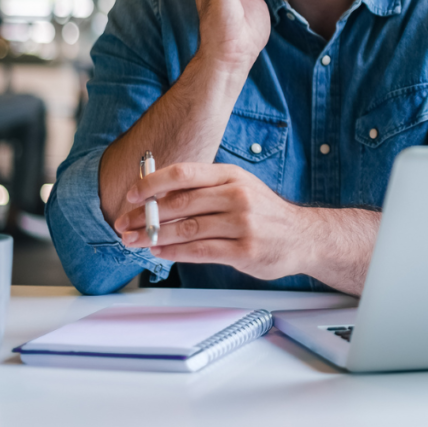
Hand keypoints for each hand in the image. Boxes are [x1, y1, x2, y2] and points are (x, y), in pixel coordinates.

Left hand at [115, 162, 309, 280]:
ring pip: (186, 229)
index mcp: (231, 176)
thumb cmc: (264, 212)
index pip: (184, 173)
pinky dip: (174, 253)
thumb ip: (204, 190)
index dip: (153, 183)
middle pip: (180, 203)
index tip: (131, 195)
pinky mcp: (244, 250)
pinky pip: (200, 251)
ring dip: (154, 237)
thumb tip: (159, 195)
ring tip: (135, 241)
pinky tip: (160, 253)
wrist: (303, 235)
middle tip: (124, 224)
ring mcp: (242, 223)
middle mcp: (237, 196)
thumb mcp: (239, 187)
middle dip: (146, 215)